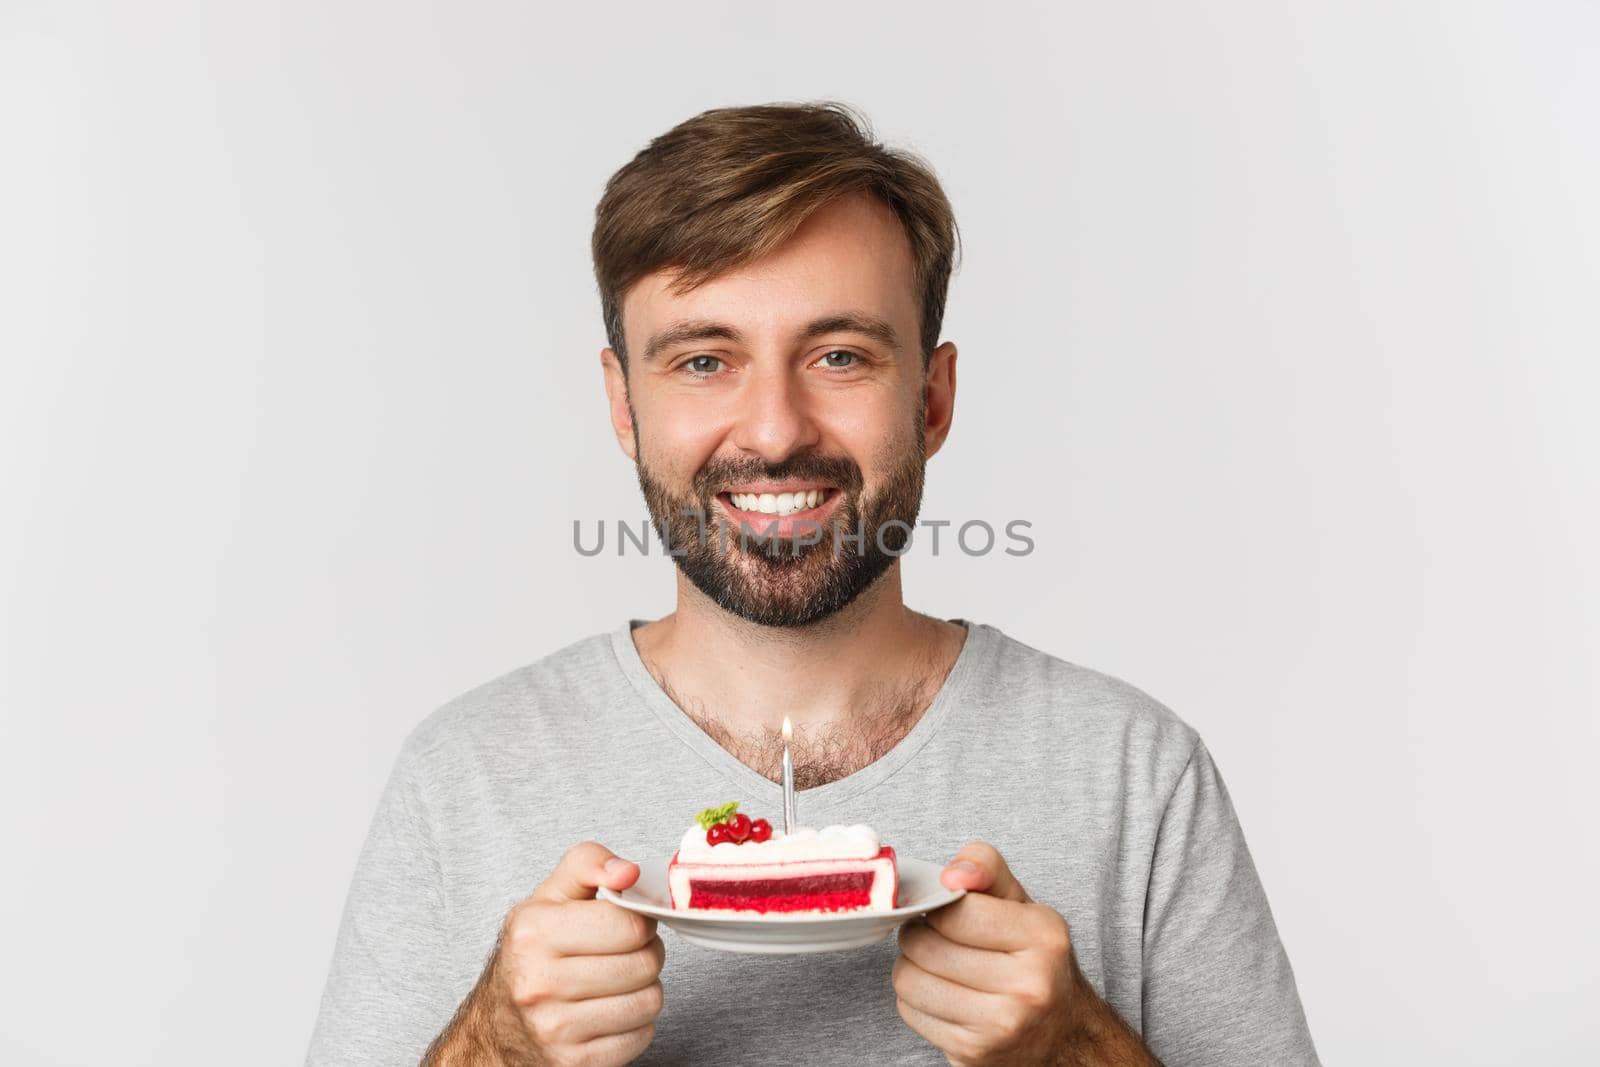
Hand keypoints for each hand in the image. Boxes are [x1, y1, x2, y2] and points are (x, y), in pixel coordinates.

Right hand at [426, 841, 664, 1065]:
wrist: (498, 1023)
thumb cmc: (533, 952)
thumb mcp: (551, 895)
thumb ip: (590, 863)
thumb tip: (629, 872)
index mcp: (533, 933)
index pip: (627, 925)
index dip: (640, 920)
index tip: (629, 922)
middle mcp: (538, 983)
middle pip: (643, 964)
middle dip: (647, 953)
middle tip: (628, 951)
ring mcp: (554, 1029)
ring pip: (649, 1001)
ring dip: (645, 988)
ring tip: (620, 980)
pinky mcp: (573, 1063)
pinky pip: (641, 1037)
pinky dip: (636, 1023)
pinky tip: (612, 1009)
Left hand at [892, 840, 1083, 1065]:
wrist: (1061, 1034)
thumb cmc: (1031, 958)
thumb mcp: (1019, 902)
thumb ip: (985, 866)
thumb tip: (951, 875)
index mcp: (1044, 936)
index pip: (955, 911)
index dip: (938, 907)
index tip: (945, 911)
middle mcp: (1029, 985)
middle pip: (924, 945)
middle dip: (919, 935)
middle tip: (935, 938)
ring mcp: (1002, 1025)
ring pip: (909, 979)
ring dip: (913, 968)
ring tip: (938, 966)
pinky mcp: (974, 1053)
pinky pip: (909, 1011)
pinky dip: (917, 1000)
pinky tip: (944, 996)